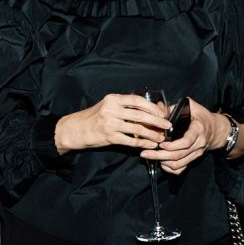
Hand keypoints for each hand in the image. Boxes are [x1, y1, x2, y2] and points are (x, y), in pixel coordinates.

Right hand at [54, 93, 170, 153]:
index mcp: (113, 99)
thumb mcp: (108, 105)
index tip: (163, 112)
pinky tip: (150, 145)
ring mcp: (110, 124)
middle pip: (140, 115)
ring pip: (137, 129)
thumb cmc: (94, 117)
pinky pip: (130, 141)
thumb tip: (149, 108)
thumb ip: (125, 105)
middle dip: (157, 121)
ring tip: (161, 138)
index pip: (138, 100)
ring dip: (152, 134)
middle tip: (168, 125)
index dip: (152, 107)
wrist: (75, 129)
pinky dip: (142, 144)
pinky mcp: (109, 137)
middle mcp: (112, 109)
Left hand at [142, 99, 222, 173]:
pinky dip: (170, 169)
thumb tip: (158, 107)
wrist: (216, 129)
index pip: (186, 141)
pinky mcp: (193, 159)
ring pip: (179, 163)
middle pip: (179, 155)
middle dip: (160, 155)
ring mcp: (196, 153)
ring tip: (150, 156)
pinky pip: (181, 168)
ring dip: (163, 162)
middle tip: (145, 153)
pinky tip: (161, 163)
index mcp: (198, 129)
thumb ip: (174, 107)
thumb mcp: (192, 106)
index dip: (173, 145)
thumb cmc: (201, 116)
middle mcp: (198, 143)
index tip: (161, 144)